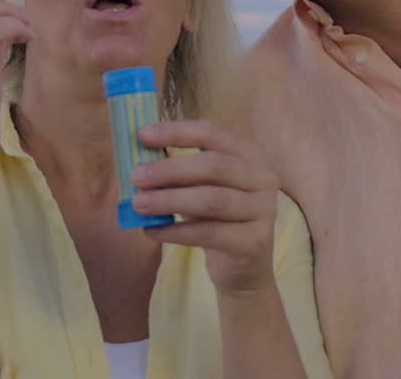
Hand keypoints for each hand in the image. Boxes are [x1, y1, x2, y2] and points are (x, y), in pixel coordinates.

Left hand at [131, 121, 279, 294]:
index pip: (211, 133)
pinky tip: (152, 231)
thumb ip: (178, 174)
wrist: (244, 267)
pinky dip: (176, 231)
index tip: (142, 135)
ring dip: (170, 200)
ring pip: (212, 200)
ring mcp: (264, 209)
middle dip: (170, 169)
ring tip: (138, 204)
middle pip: (214, 166)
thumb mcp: (200, 189)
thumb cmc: (216, 218)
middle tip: (136, 177)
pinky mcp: (255, 241)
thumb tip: (137, 162)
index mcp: (248, 154)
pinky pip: (210, 233)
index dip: (176, 132)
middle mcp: (262, 177)